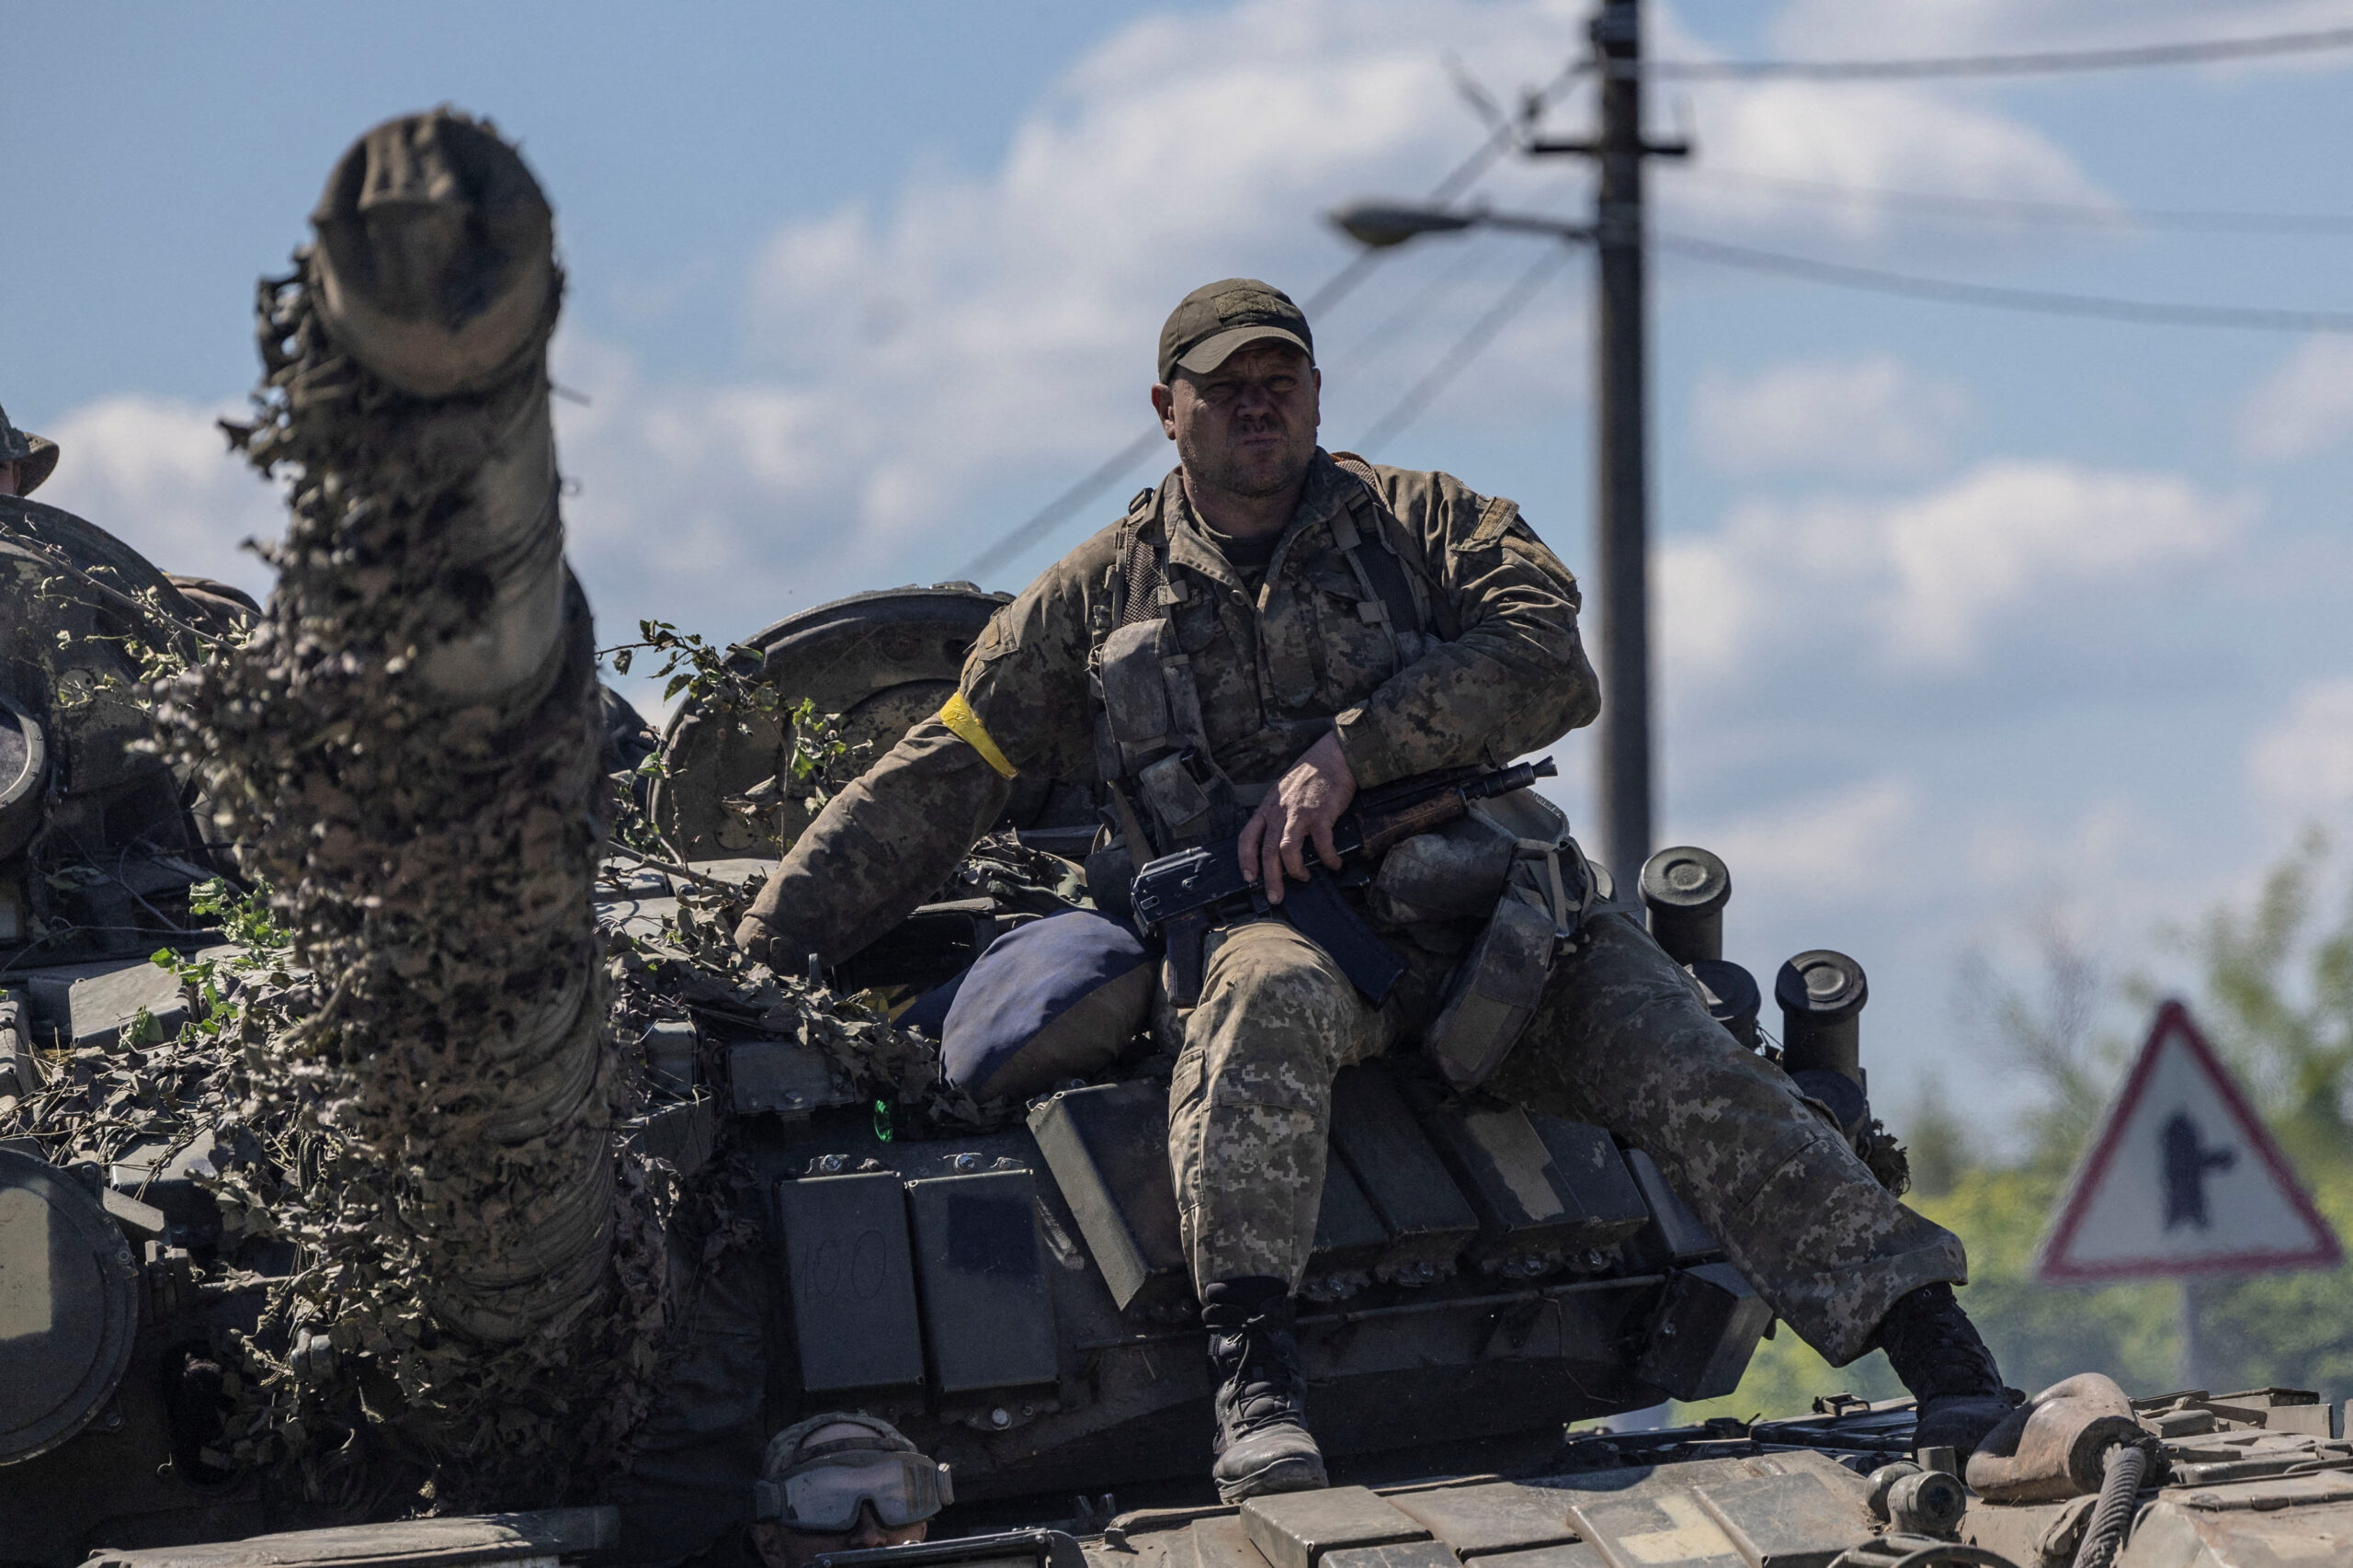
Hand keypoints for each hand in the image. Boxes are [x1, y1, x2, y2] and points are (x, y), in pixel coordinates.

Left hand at [1236, 731, 1356, 904]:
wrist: (1332, 756)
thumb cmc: (1309, 775)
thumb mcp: (1283, 793)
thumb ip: (1278, 814)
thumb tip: (1278, 841)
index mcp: (1267, 808)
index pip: (1247, 837)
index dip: (1245, 860)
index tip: (1249, 878)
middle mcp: (1279, 812)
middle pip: (1268, 852)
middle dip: (1270, 879)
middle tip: (1275, 897)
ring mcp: (1299, 814)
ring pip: (1288, 851)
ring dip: (1296, 871)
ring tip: (1304, 878)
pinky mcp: (1321, 815)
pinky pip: (1321, 844)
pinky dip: (1327, 858)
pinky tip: (1334, 864)